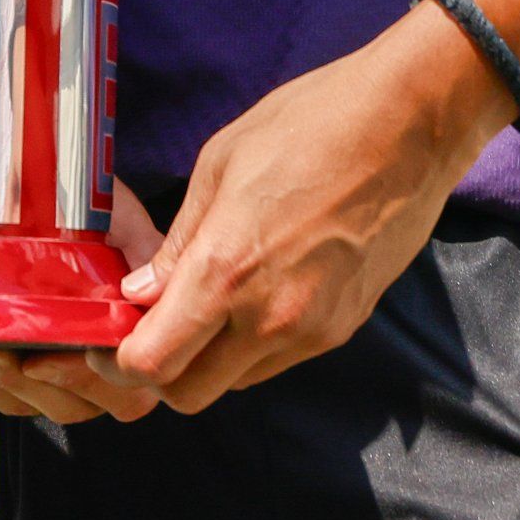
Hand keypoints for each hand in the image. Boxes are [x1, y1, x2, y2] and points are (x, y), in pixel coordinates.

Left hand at [0, 185, 168, 423]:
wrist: (57, 206)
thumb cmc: (94, 215)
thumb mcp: (120, 218)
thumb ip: (135, 243)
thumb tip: (141, 272)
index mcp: (135, 339)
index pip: (120, 383)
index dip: (78, 377)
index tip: (38, 359)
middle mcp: (101, 372)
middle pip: (69, 404)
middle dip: (19, 383)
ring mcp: (57, 380)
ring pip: (26, 404)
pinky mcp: (17, 381)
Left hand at [110, 6, 499, 411]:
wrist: (410, 125)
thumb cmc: (310, 125)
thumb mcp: (220, 164)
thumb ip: (177, 242)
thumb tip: (141, 293)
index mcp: (225, 271)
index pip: (151, 365)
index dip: (118, 361)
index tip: (110, 336)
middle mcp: (268, 318)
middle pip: (189, 395)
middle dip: (161, 373)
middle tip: (152, 328)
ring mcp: (312, 330)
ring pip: (236, 382)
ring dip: (210, 360)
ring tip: (207, 302)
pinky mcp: (344, 328)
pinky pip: (280, 359)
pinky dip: (254, 344)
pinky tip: (257, 290)